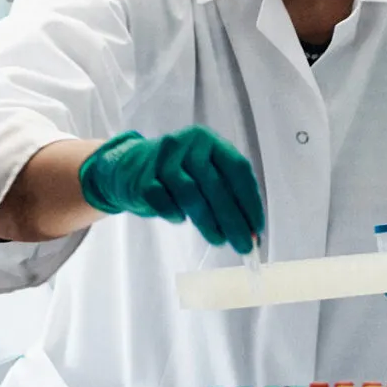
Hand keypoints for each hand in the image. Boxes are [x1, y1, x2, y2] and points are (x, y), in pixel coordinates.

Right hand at [77, 128, 264, 253]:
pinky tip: (182, 221)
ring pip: (190, 194)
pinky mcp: (142, 178)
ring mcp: (163, 159)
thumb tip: (251, 232)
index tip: (257, 228)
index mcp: (209, 141)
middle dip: (233, 219)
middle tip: (244, 244)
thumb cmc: (178, 173)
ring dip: (208, 222)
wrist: (129, 166)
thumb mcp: (205, 171)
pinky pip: (163, 201)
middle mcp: (187, 144)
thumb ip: (228, 194)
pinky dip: (175, 214)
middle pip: (215, 185)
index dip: (250, 200)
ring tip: (218, 240)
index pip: (237, 169)